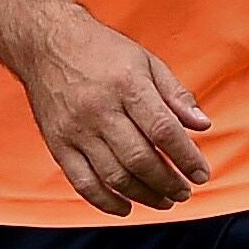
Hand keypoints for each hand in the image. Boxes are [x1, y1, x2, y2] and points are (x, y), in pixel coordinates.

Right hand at [13, 10, 211, 216]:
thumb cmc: (100, 50)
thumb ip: (176, 94)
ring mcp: (75, 129)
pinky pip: (82, 182)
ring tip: (163, 200)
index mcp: (126, 85)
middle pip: (140, 159)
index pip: (164, 130)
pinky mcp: (57, 142)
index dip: (187, 157)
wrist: (44, 42)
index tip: (201, 174)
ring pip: (114, 176)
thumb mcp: (145, 61)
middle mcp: (99, 109)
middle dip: (168, 183)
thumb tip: (203, 126)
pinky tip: (125, 207)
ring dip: (144, 195)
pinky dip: (106, 202)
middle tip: (183, 191)